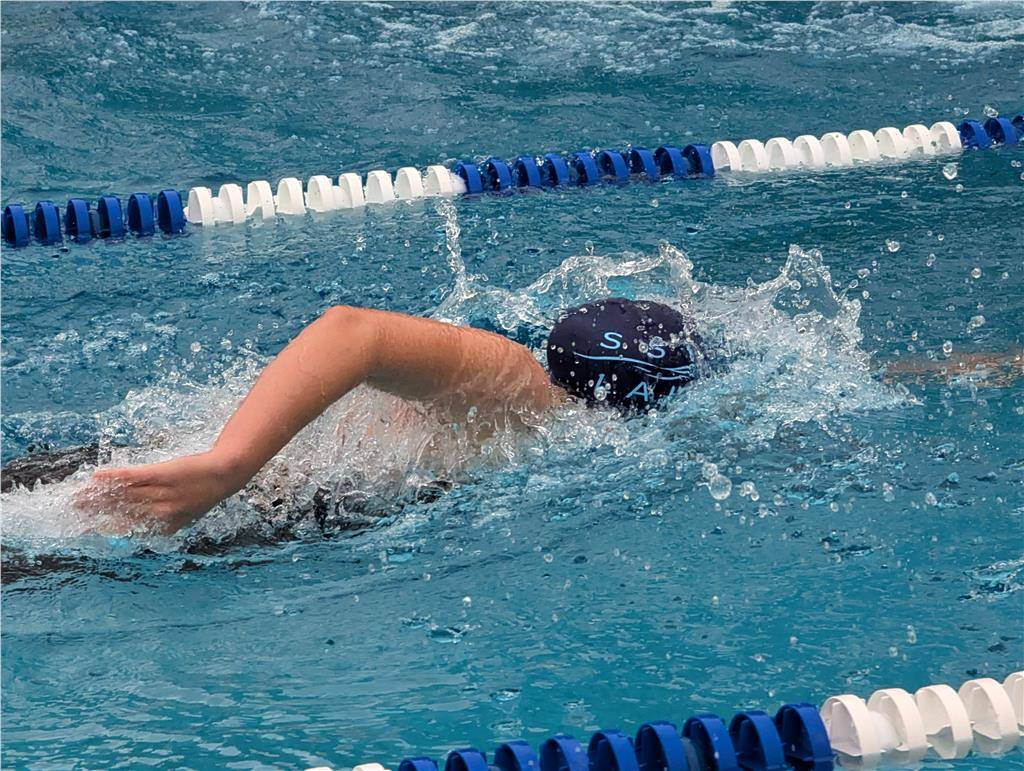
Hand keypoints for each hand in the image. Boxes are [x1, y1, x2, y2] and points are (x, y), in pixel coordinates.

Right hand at [73, 451, 240, 534]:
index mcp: (166, 526)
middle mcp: (161, 512)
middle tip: (74, 511)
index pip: (129, 528)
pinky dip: (115, 477)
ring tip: (79, 496)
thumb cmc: (204, 493)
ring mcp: (162, 492)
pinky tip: (98, 478)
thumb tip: (137, 527)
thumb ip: (162, 521)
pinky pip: (134, 476)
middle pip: (121, 512)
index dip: (106, 528)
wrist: (226, 472)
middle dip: (95, 512)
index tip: (87, 529)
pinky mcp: (163, 474)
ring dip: (98, 496)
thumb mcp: (184, 514)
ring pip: (123, 495)